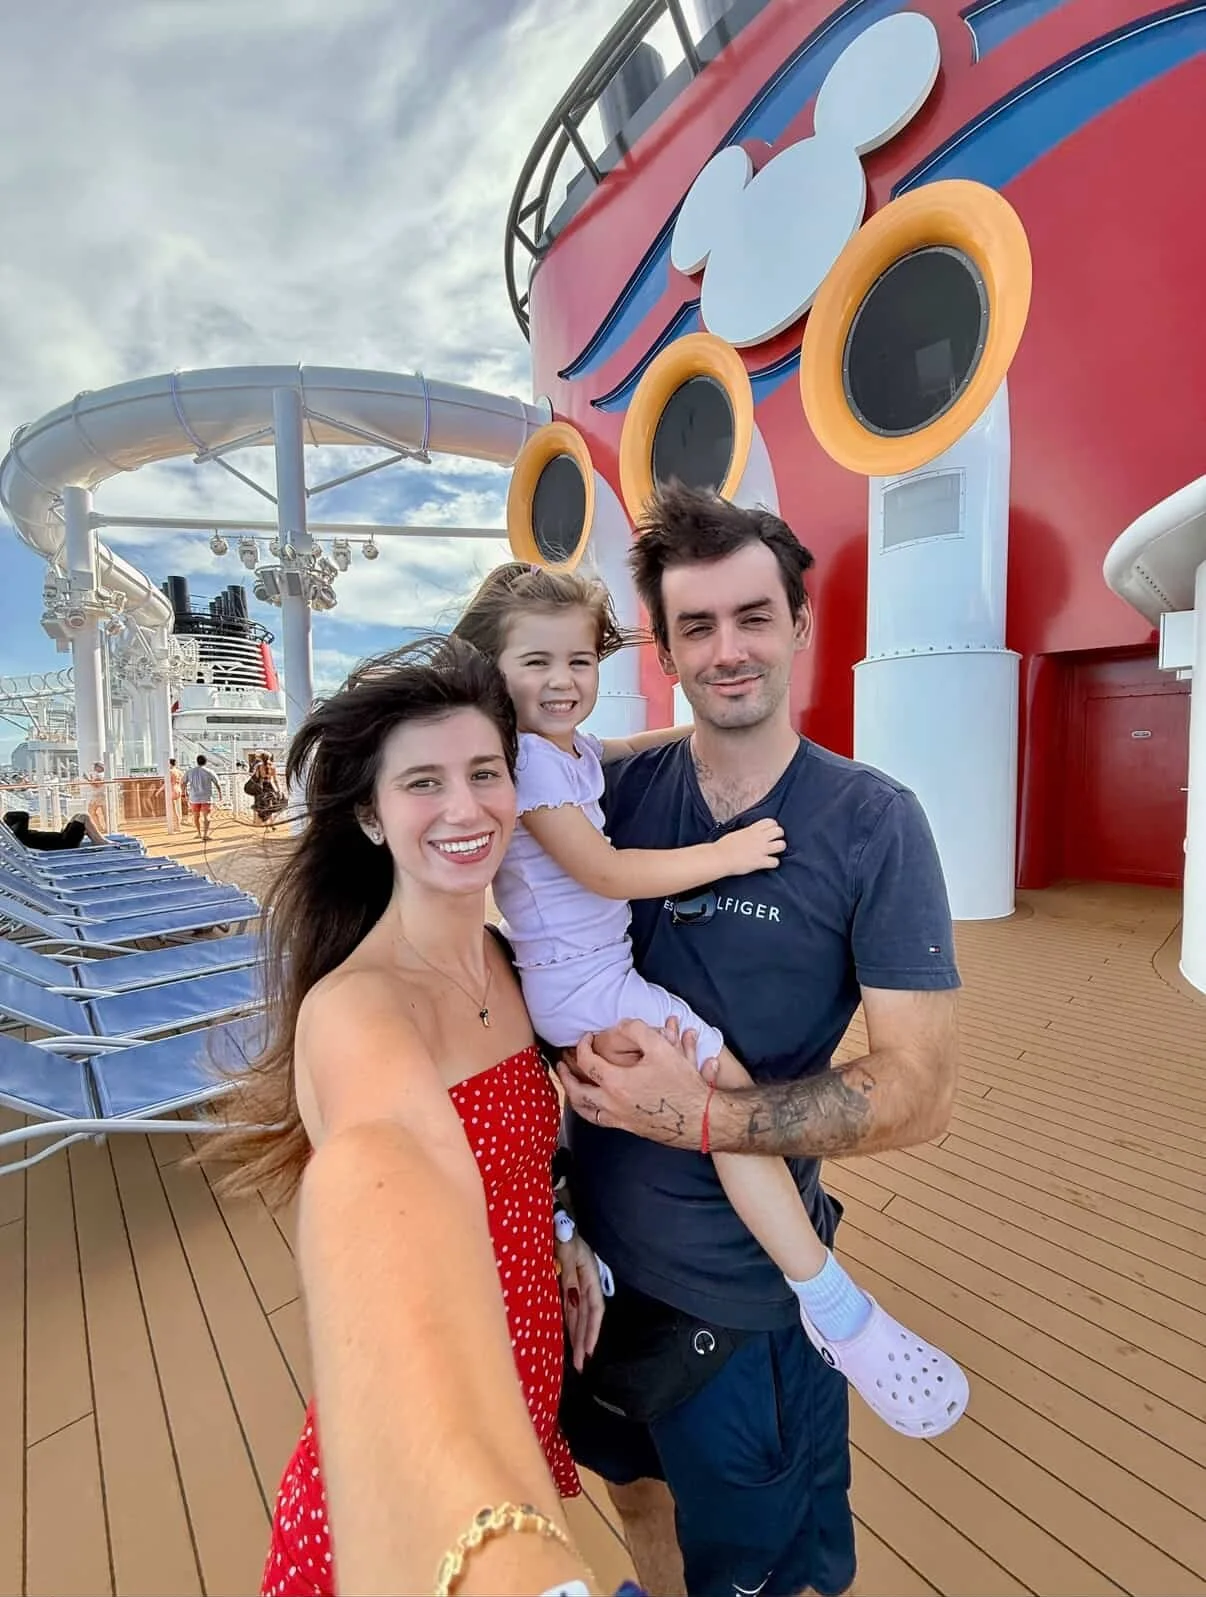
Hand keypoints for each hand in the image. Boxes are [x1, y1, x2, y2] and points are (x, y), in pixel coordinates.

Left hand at [556, 1232, 604, 1371]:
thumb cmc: (561, 1226)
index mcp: (589, 1273)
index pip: (595, 1308)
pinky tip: (566, 1336)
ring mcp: (574, 1281)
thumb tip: (572, 1298)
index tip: (589, 1351)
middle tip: (581, 1366)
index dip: (593, 1330)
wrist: (553, 1213)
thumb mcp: (567, 1245)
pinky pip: (568, 1306)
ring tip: (577, 1359)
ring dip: (577, 1335)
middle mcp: (584, 1281)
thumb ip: (569, 1269)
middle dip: (585, 1340)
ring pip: (578, 1314)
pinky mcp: (563, 1280)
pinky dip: (568, 1323)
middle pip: (587, 1316)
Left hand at [558, 1018, 713, 1146]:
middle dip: (566, 1078)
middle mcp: (612, 1104)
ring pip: (586, 1112)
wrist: (700, 1119)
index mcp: (616, 1083)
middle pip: (577, 1093)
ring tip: (571, 1088)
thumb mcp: (662, 1048)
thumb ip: (638, 1031)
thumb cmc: (682, 1084)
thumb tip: (620, 1025)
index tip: (587, 1037)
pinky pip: (600, 1121)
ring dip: (574, 1098)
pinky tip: (595, 1105)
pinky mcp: (629, 1129)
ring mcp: (619, 1120)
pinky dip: (591, 1111)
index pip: (586, 1062)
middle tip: (561, 1067)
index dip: (582, 1046)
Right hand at [713, 817, 785, 876]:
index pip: (771, 822)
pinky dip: (773, 863)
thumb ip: (748, 832)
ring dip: (779, 848)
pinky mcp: (760, 862)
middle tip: (773, 841)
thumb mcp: (737, 833)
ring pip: (781, 845)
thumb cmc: (724, 846)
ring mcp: (761, 850)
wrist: (719, 858)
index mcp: (752, 829)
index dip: (773, 826)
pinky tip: (768, 863)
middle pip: (779, 831)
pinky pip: (775, 862)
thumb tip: (752, 833)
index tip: (769, 831)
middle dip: (779, 836)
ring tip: (773, 851)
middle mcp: (759, 838)